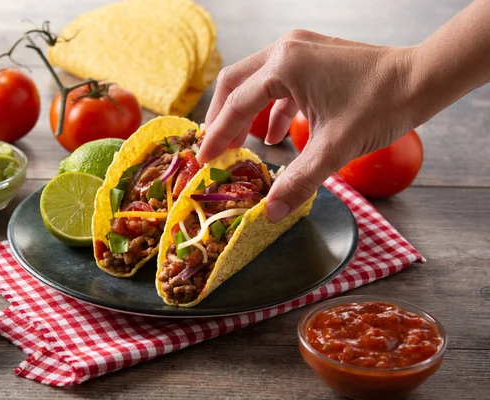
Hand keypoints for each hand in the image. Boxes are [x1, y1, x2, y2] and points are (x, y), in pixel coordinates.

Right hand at [197, 30, 416, 221]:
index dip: (217, 136)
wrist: (422, 79)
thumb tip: (270, 213)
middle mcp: (286, 49)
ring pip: (256, 81)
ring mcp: (300, 49)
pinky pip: (280, 83)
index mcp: (284, 65)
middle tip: (216, 150)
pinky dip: (271, 108)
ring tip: (241, 145)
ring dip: (245, 113)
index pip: (237, 105)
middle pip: (236, 83)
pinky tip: (275, 136)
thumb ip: (298, 182)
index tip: (204, 159)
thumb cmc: (380, 106)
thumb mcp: (334, 149)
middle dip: (223, 119)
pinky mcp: (313, 56)